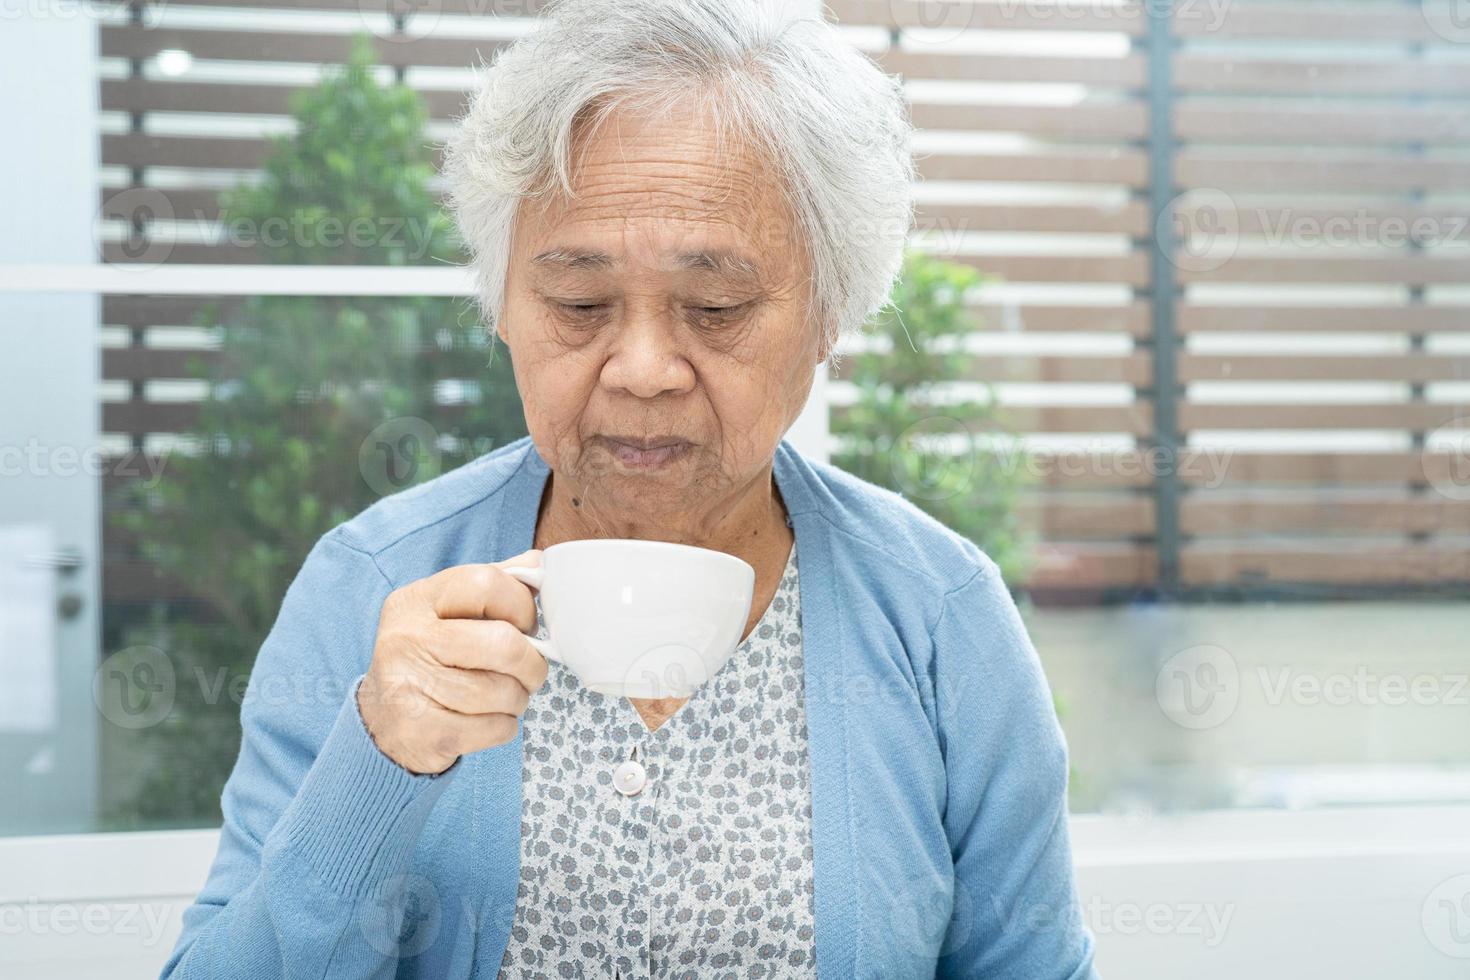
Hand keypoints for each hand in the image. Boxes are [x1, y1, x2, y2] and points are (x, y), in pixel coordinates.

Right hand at [357, 550, 548, 774]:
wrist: (382, 724)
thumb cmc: (430, 659)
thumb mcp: (449, 612)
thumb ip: (494, 584)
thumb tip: (538, 563)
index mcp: (416, 600)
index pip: (487, 582)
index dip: (522, 606)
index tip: (526, 626)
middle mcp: (406, 638)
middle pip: (503, 643)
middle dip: (532, 663)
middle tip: (529, 671)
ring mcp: (408, 686)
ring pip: (502, 691)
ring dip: (518, 699)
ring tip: (506, 697)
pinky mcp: (421, 732)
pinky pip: (494, 727)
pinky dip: (504, 726)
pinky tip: (488, 720)